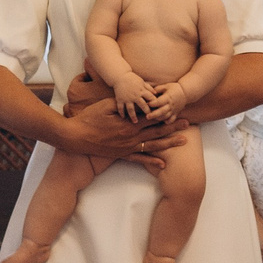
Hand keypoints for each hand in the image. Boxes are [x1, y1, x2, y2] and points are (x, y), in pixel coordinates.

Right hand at [58, 97, 181, 171]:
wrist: (75, 137)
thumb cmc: (89, 118)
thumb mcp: (106, 105)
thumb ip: (122, 103)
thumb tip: (136, 98)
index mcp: (129, 123)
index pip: (151, 117)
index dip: (165, 113)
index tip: (176, 109)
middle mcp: (131, 136)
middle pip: (157, 131)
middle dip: (173, 126)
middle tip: (187, 124)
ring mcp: (128, 147)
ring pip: (153, 146)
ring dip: (169, 143)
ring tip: (183, 141)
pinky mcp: (122, 154)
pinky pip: (140, 159)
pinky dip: (152, 161)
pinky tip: (163, 164)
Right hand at [112, 75, 154, 119]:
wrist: (120, 76)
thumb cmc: (132, 79)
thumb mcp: (142, 82)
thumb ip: (149, 88)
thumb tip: (156, 94)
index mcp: (141, 90)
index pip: (150, 98)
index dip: (154, 103)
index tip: (157, 108)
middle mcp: (135, 95)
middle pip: (142, 105)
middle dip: (147, 111)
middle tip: (150, 117)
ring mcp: (127, 98)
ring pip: (131, 109)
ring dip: (133, 116)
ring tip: (135, 122)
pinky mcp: (120, 99)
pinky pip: (120, 108)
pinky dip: (121, 113)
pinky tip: (123, 117)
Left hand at [143, 83, 183, 121]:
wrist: (185, 93)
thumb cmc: (173, 88)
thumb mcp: (165, 86)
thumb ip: (157, 89)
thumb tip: (149, 93)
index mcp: (168, 97)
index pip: (159, 102)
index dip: (153, 103)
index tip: (147, 103)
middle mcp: (171, 105)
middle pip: (162, 111)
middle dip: (154, 114)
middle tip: (147, 116)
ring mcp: (174, 110)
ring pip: (166, 117)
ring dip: (158, 118)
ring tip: (152, 117)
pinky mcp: (176, 114)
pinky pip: (171, 120)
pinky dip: (166, 121)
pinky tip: (162, 120)